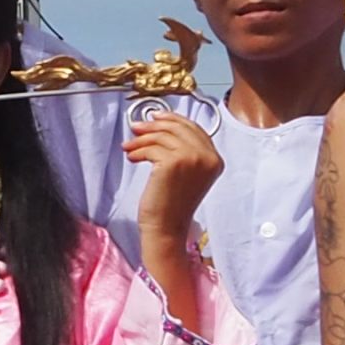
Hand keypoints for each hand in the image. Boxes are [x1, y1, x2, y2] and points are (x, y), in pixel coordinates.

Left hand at [127, 105, 225, 247]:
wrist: (166, 227)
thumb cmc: (171, 205)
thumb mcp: (186, 174)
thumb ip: (184, 151)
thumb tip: (161, 126)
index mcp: (215, 160)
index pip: (194, 129)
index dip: (173, 119)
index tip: (155, 117)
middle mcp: (208, 157)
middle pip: (178, 128)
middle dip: (154, 125)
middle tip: (136, 127)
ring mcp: (193, 158)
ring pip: (162, 136)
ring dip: (141, 139)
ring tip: (128, 146)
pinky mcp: (174, 162)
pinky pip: (151, 147)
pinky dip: (138, 150)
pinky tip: (131, 156)